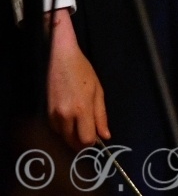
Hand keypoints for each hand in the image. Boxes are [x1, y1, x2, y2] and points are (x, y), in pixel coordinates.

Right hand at [46, 9, 108, 147]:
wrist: (62, 59)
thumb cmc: (84, 72)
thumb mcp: (98, 92)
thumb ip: (101, 116)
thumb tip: (105, 136)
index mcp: (82, 110)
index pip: (86, 139)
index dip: (93, 141)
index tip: (98, 137)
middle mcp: (65, 116)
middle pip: (73, 142)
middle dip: (82, 141)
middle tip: (90, 133)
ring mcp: (54, 115)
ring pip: (64, 137)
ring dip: (73, 136)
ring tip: (82, 125)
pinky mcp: (47, 113)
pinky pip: (57, 130)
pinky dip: (64, 129)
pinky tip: (71, 120)